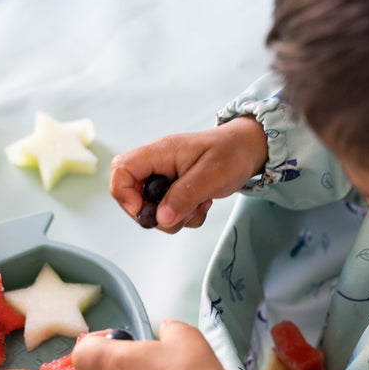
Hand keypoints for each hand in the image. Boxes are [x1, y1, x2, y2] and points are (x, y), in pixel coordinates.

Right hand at [110, 117, 267, 233]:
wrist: (248, 150)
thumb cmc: (231, 153)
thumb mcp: (211, 176)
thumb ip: (184, 196)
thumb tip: (161, 219)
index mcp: (159, 153)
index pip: (121, 170)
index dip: (125, 195)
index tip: (147, 212)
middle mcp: (156, 165)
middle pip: (132, 196)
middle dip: (156, 214)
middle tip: (183, 212)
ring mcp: (164, 179)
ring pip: (153, 210)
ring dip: (175, 218)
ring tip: (200, 204)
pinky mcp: (174, 191)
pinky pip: (169, 213)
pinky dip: (185, 217)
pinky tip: (202, 203)